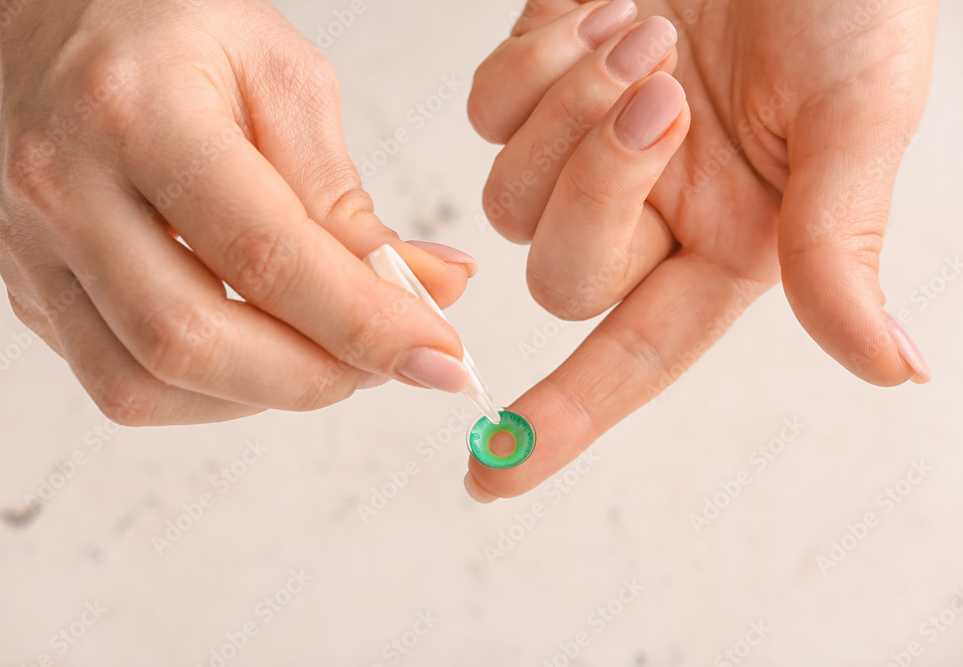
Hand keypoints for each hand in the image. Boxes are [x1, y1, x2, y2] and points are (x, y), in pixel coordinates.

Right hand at [0, 0, 479, 424]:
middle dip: (317, 378)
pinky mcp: (33, 293)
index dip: (364, 324)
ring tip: (329, 356)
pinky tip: (260, 352)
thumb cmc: (172, 29)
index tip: (436, 354)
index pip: (265, 256)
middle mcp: (66, 190)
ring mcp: (35, 251)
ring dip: (264, 395)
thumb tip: (428, 291)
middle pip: (193, 342)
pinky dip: (212, 393)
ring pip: (145, 386)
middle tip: (388, 364)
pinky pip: (121, 385)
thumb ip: (347, 199)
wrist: (50, 19)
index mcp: (138, 113)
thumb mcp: (283, 79)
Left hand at [464, 0, 937, 499]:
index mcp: (727, 246)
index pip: (633, 359)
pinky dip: (532, 67)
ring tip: (646, 32)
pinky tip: (599, 13)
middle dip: (594, 189)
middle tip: (664, 95)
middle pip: (559, 278)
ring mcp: (587, 153)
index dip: (564, 422)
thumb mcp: (856, 119)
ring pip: (507, 200)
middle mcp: (651, 215)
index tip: (489, 476)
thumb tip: (893, 369)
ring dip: (567, 114)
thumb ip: (841, 244)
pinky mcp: (543, 86)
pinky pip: (488, 114)